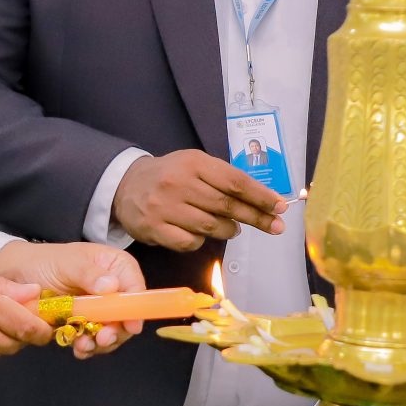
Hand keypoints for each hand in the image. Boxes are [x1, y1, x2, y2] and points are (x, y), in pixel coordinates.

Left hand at [0, 240, 147, 358]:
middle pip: (127, 315)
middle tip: (102, 339)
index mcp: (115, 267)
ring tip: (83, 345)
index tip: (130, 326)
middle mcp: (112, 289)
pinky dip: (87, 346)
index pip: (135, 287)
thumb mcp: (67, 263)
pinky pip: (93, 340)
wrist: (17, 276)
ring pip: (111, 331)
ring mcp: (99, 309)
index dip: (136, 308)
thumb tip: (112, 286)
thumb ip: (89, 273)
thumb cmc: (44, 262)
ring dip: (100, 342)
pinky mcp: (85, 325)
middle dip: (116, 331)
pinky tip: (77, 348)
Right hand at [112, 150, 287, 250]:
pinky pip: (191, 242)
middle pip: (227, 205)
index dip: (261, 196)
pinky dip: (201, 241)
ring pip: (212, 227)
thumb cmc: (169, 175)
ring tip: (232, 228)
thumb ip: (223, 178)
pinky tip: (199, 233)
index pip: (235, 181)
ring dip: (229, 230)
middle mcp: (178, 183)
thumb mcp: (194, 165)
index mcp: (193, 163)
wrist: (125, 185)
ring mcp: (165, 208)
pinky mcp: (155, 229)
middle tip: (276, 226)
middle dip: (257, 217)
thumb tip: (262, 200)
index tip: (280, 206)